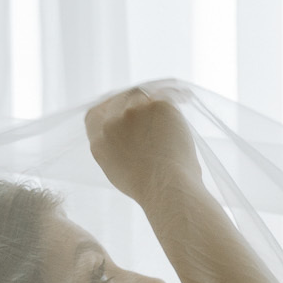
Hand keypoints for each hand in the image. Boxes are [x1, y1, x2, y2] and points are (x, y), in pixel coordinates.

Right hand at [86, 87, 202, 205]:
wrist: (166, 186)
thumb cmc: (148, 187)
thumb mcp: (117, 169)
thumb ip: (114, 146)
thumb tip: (127, 132)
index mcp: (99, 140)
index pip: (96, 113)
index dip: (110, 108)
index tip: (125, 109)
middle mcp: (112, 122)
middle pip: (121, 99)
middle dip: (136, 102)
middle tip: (154, 109)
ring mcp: (133, 111)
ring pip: (144, 95)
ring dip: (156, 101)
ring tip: (172, 112)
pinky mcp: (157, 105)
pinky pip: (166, 95)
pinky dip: (177, 96)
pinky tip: (185, 99)